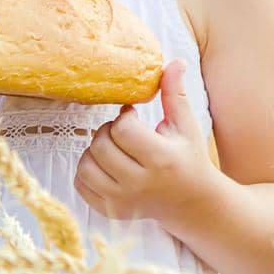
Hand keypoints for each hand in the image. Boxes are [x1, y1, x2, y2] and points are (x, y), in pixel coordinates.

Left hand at [74, 59, 219, 223]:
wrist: (193, 203)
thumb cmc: (188, 160)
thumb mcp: (186, 126)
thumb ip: (175, 94)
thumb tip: (174, 62)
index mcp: (162, 159)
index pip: (122, 130)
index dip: (124, 117)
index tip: (132, 116)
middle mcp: (141, 184)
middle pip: (101, 146)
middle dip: (107, 132)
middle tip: (121, 132)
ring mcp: (124, 201)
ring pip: (86, 165)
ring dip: (94, 150)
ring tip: (113, 148)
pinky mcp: (112, 211)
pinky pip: (80, 185)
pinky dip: (87, 171)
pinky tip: (105, 165)